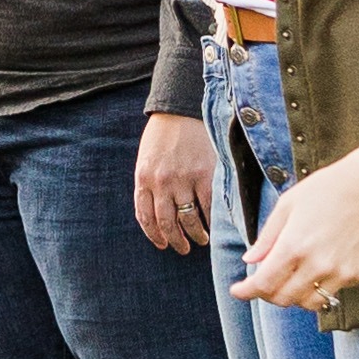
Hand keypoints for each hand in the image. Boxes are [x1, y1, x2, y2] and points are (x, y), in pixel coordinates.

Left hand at [134, 112, 215, 254]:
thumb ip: (150, 182)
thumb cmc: (164, 134)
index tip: (162, 244)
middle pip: (166, 223)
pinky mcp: (205, 176)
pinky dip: (212, 222)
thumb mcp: (147, 158)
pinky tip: (215, 227)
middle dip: (175, 241)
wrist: (182, 109)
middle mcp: (161, 183)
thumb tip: (159, 210)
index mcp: (143, 178)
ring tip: (200, 240)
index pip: (145, 217)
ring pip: (188, 221)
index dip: (154, 235)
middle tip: (182, 249)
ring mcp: (183, 180)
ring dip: (195, 236)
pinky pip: (208, 208)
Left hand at [233, 112, 358, 311]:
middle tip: (263, 283)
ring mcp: (342, 273)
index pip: (264, 284)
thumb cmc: (326, 190)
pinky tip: (322, 264)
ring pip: (310, 302)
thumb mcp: (287, 205)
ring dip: (295, 296)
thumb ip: (267, 237)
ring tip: (292, 278)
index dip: (246, 292)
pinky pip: (335, 291)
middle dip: (268, 295)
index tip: (238, 291)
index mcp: (294, 246)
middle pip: (284, 299)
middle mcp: (318, 265)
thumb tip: (250, 260)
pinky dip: (322, 285)